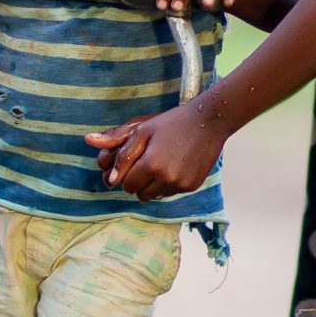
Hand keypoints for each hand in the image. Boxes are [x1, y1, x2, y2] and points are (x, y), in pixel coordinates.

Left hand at [87, 104, 224, 200]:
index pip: (125, 184)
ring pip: (154, 195)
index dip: (125, 174)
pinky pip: (170, 193)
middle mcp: (166, 179)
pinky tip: (174, 165)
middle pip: (139, 193)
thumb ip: (121, 152)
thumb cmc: (172, 122)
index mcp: (151, 164)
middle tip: (146, 162)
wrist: (208, 121)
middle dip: (137, 181)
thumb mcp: (143, 130)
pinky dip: (167, 184)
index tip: (133, 162)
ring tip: (160, 163)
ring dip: (151, 184)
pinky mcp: (191, 186)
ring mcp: (180, 184)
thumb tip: (107, 176)